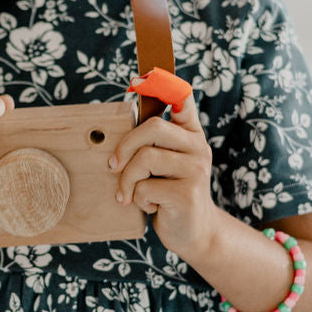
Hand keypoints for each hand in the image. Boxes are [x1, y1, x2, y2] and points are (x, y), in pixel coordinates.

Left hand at [108, 90, 220, 259]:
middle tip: (112, 167)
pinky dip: (138, 199)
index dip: (162, 84)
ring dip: (127, 180)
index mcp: (191, 134)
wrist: (193, 233)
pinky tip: (150, 206)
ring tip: (129, 194)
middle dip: (124, 147)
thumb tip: (116, 128)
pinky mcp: (188, 194)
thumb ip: (151, 144)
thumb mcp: (164, 165)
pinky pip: (146, 187)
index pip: (182, 99)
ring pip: (145, 158)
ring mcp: (196, 170)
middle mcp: (198, 147)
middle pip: (153, 128)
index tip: (139, 79)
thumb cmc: (169, 194)